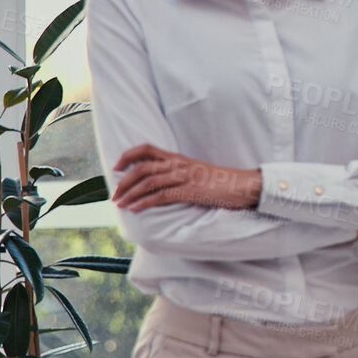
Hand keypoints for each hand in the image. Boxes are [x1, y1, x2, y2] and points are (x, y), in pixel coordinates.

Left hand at [111, 145, 261, 211]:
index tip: (116, 167)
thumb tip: (160, 182)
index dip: (127, 156)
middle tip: (114, 195)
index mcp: (179, 158)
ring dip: (129, 194)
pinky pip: (161, 196)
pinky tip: (135, 209)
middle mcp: (179, 164)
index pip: (147, 149)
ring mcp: (184, 177)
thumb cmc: (222, 181)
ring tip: (120, 204)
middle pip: (142, 168)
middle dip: (123, 182)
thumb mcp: (197, 171)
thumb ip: (178, 173)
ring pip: (147, 182)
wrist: (244, 185)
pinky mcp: (190, 191)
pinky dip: (144, 203)